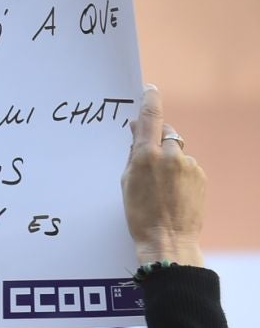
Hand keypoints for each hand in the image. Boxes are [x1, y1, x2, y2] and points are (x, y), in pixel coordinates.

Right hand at [122, 85, 204, 266]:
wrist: (168, 239)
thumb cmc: (140, 215)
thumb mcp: (127, 183)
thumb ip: (133, 155)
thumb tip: (137, 135)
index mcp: (146, 156)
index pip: (150, 117)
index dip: (150, 100)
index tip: (150, 89)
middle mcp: (170, 155)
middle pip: (167, 133)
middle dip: (159, 140)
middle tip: (150, 158)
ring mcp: (188, 164)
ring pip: (177, 152)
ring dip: (170, 162)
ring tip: (161, 188)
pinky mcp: (200, 174)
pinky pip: (188, 166)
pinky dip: (180, 175)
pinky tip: (173, 194)